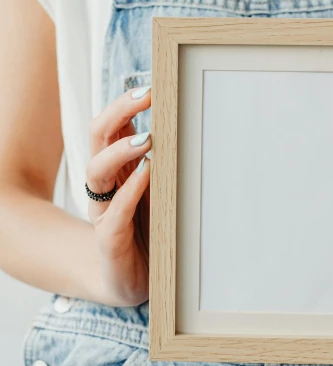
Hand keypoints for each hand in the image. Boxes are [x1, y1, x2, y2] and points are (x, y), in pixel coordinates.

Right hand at [86, 86, 151, 305]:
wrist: (131, 281)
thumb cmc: (152, 231)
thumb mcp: (164, 193)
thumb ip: (170, 165)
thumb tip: (201, 130)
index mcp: (118, 168)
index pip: (112, 125)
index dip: (126, 103)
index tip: (152, 84)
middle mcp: (106, 184)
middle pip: (99, 136)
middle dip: (120, 111)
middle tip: (146, 95)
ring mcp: (103, 211)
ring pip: (97, 169)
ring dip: (121, 150)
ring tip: (147, 138)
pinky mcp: (109, 239)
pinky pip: (112, 212)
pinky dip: (129, 192)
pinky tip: (146, 175)